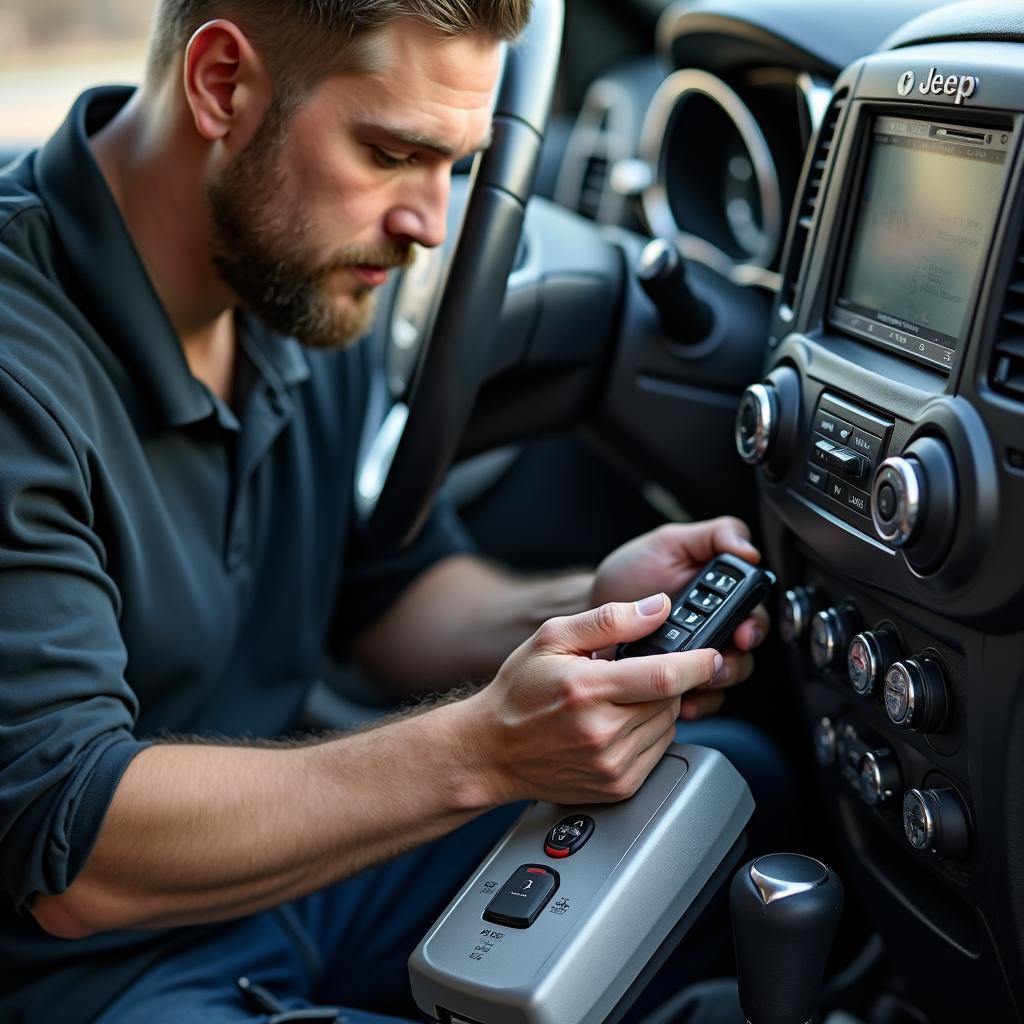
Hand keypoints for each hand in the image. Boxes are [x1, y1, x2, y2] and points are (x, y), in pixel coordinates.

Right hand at [464, 596, 721, 805]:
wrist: (491, 750)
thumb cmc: (519, 692)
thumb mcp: (553, 638)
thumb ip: (609, 620)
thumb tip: (658, 607)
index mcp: (587, 689)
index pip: (664, 676)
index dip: (696, 663)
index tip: (708, 654)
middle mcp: (602, 731)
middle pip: (670, 700)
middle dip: (666, 681)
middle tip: (632, 674)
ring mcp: (611, 764)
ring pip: (668, 726)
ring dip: (657, 707)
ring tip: (618, 700)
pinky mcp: (618, 786)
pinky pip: (658, 752)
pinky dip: (648, 734)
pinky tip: (616, 725)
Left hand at [592, 517, 769, 719]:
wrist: (590, 606)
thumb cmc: (630, 572)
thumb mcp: (671, 542)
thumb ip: (714, 535)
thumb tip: (748, 550)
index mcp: (720, 595)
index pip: (754, 612)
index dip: (754, 625)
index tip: (742, 634)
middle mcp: (716, 627)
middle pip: (745, 652)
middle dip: (734, 661)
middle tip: (714, 662)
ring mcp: (697, 656)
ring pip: (725, 678)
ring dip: (713, 683)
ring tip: (691, 682)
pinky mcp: (678, 681)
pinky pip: (700, 699)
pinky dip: (693, 702)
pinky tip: (679, 700)